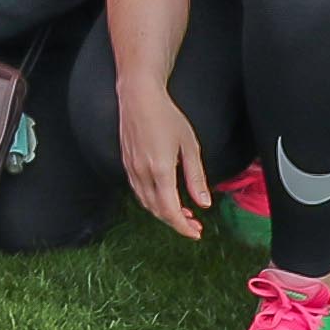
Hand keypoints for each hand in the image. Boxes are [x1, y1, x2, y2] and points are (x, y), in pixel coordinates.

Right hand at [114, 75, 213, 243]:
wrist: (139, 97)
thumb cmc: (166, 116)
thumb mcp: (189, 145)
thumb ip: (196, 177)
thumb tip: (204, 203)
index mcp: (160, 170)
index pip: (170, 210)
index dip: (183, 226)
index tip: (196, 233)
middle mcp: (142, 173)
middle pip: (157, 210)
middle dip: (176, 222)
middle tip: (194, 225)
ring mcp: (131, 169)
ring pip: (146, 203)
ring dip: (163, 213)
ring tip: (183, 213)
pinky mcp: (126, 164)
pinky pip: (138, 191)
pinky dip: (152, 201)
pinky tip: (164, 197)